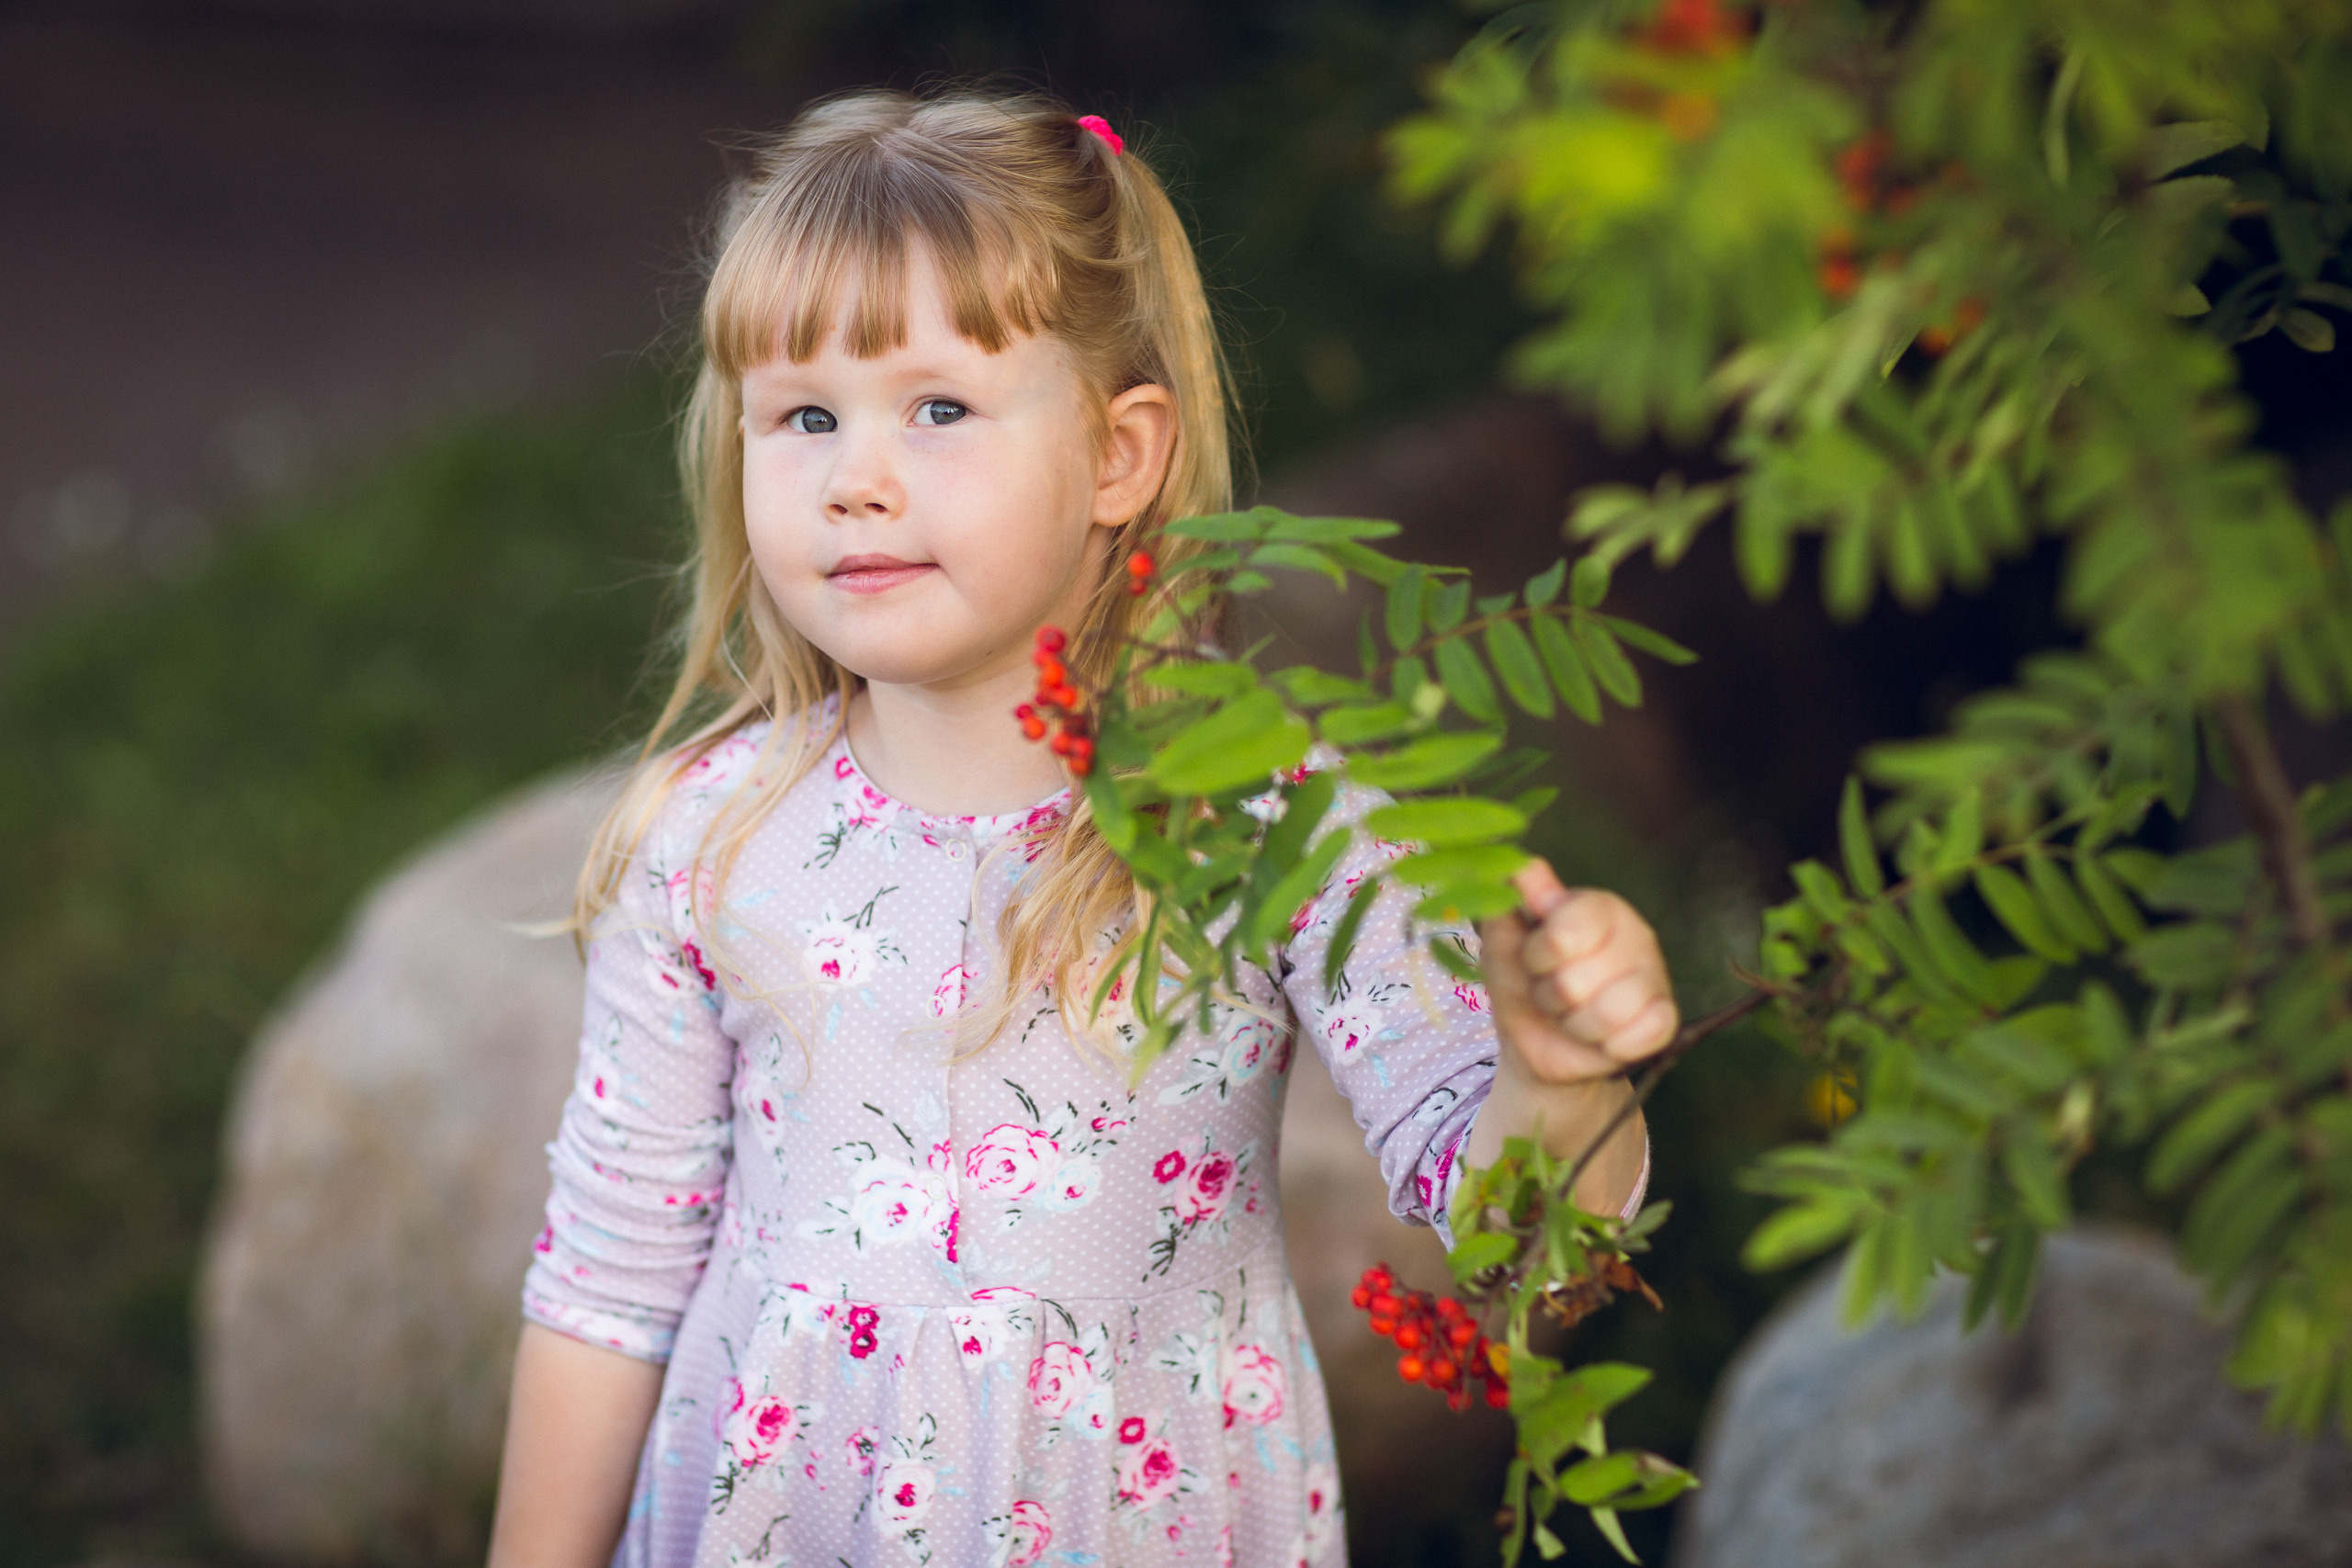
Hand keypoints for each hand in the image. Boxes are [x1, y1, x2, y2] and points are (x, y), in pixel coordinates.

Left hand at [1479, 860, 1677, 1085]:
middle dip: (1551, 997)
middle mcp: (1635, 933)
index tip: (1533, 961)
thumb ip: (1512, 902)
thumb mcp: (1505, 941)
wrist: (1538, 1041)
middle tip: (1552, 993)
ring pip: (1606, 1013)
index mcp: (1598, 906)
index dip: (1538, 957)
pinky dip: (1608, 1044)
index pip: (1564, 933)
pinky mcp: (1665, 1020)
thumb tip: (1519, 867)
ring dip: (1576, 1023)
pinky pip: (1637, 1037)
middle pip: (1577, 981)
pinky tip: (1603, 1034)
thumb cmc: (1523, 981)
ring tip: (1574, 1013)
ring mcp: (1655, 976)